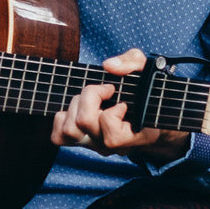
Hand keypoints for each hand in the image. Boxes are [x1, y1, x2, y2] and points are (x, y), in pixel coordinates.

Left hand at [52, 47, 189, 164]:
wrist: (151, 117)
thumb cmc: (148, 92)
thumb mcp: (148, 69)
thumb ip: (133, 63)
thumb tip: (109, 66)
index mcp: (132, 135)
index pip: (111, 134)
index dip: (113, 111)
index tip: (123, 101)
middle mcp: (111, 145)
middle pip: (84, 122)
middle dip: (90, 96)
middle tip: (106, 90)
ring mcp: (94, 145)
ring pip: (69, 130)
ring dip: (76, 105)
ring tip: (92, 99)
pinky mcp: (80, 142)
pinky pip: (59, 135)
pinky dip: (63, 118)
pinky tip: (79, 108)